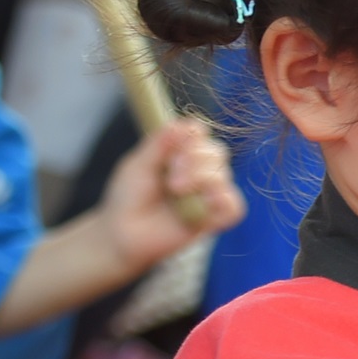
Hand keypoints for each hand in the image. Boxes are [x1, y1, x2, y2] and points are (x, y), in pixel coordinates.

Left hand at [96, 117, 243, 267]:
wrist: (123, 235)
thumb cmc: (128, 199)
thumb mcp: (138, 165)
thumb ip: (160, 144)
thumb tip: (184, 123)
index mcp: (180, 153)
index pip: (201, 134)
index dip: (193, 136)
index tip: (175, 146)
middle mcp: (198, 171)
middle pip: (217, 151)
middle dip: (195, 158)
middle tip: (171, 174)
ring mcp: (208, 195)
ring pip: (225, 176)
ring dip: (202, 178)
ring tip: (176, 189)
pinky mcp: (214, 220)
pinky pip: (234, 207)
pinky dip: (223, 200)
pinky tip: (204, 203)